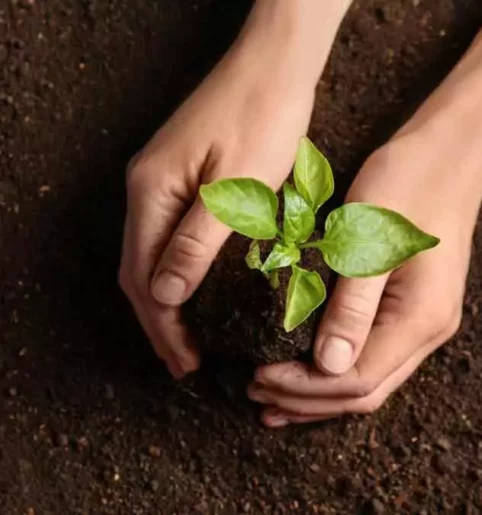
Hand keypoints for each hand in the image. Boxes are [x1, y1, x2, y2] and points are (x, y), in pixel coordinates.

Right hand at [119, 1, 350, 377]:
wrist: (273, 62)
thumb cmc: (264, 116)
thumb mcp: (238, 187)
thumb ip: (197, 244)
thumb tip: (164, 296)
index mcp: (151, 191)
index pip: (143, 276)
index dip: (162, 325)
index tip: (186, 362)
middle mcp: (143, 188)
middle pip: (137, 270)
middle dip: (158, 321)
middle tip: (184, 364)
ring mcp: (156, 181)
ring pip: (147, 256)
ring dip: (164, 301)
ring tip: (185, 340)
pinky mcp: (175, 177)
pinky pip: (163, 237)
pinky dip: (174, 273)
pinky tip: (191, 291)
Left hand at [248, 31, 481, 424]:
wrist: (443, 155)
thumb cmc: (405, 187)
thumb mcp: (368, 242)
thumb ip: (351, 306)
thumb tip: (327, 364)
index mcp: (419, 319)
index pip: (357, 380)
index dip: (304, 388)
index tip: (257, 375)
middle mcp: (424, 332)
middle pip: (362, 393)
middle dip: (304, 400)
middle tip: (252, 391)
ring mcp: (417, 324)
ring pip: (364, 382)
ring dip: (313, 394)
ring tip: (267, 397)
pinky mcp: (403, 311)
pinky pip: (365, 358)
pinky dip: (327, 372)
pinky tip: (297, 372)